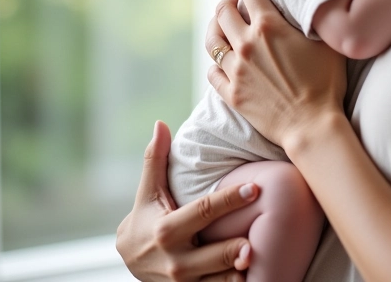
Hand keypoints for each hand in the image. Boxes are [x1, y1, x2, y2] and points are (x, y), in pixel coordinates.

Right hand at [116, 120, 257, 280]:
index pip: (204, 212)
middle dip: (235, 249)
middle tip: (257, 237)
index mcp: (167, 230)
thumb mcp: (148, 191)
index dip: (230, 200)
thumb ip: (156, 159)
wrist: (130, 261)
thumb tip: (160, 123)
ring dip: (238, 273)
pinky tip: (254, 277)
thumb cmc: (145, 218)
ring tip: (260, 259)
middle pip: (213, 254)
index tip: (255, 188)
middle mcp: (175, 260)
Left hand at [206, 0, 346, 151]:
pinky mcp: (232, 94)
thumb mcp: (323, 41)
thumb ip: (308, 17)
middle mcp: (246, 44)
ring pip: (212, 40)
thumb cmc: (326, 82)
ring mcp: (236, 70)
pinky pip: (212, 70)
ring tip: (225, 26)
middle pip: (222, 10)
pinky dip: (216, 61)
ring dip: (216, 27)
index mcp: (268, 26)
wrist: (313, 126)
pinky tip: (223, 60)